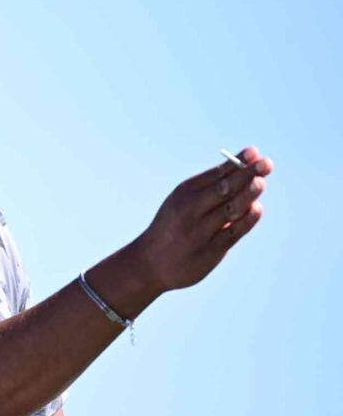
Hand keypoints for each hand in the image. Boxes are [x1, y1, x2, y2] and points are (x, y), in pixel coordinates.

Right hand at [134, 146, 272, 291]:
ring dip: (247, 194)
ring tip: (261, 182)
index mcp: (184, 193)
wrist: (150, 262)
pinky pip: (232, 233)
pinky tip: (257, 208)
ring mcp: (200, 230)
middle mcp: (190, 209)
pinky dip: (246, 220)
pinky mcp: (210, 250)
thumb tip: (250, 172)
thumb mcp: (182, 203)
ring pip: (229, 209)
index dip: (237, 163)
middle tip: (266, 164)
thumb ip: (212, 189)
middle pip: (223, 189)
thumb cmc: (173, 227)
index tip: (254, 152)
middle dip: (246, 175)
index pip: (215, 174)